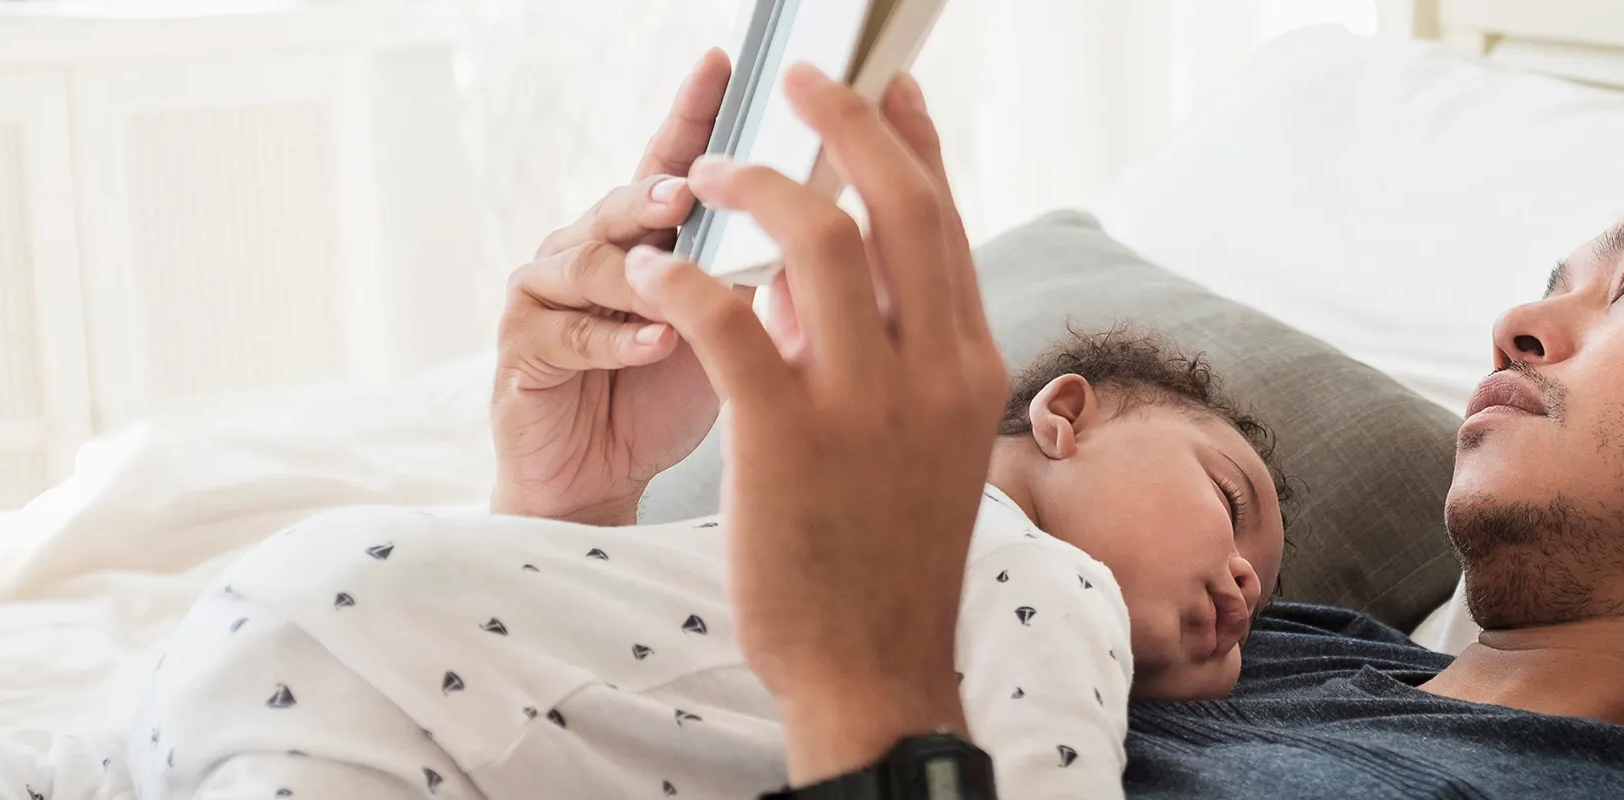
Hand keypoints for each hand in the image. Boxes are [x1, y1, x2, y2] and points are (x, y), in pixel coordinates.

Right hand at [491, 49, 732, 525]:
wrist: (605, 482)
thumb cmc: (679, 396)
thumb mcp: (740, 326)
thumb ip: (768, 272)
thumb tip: (846, 219)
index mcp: (655, 232)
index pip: (678, 158)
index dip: (698, 111)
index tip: (725, 63)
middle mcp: (596, 244)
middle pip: (628, 199)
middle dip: (662, 188)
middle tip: (693, 186)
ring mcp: (550, 292)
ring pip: (593, 261)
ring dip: (642, 271)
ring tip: (679, 276)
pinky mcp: (523, 348)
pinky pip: (568, 333)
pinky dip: (615, 338)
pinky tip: (658, 342)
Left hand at [624, 66, 1003, 784]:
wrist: (871, 665)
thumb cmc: (884, 554)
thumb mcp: (914, 440)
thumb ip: (882, 351)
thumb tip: (805, 270)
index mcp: (969, 366)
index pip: (944, 221)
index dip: (911, 140)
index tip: (885, 84)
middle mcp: (932, 372)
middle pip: (896, 203)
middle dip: (843, 121)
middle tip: (798, 78)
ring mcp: (864, 405)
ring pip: (819, 239)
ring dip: (758, 184)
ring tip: (707, 172)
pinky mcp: (784, 439)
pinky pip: (729, 321)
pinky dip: (685, 279)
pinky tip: (655, 271)